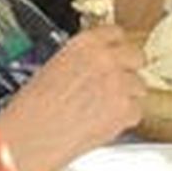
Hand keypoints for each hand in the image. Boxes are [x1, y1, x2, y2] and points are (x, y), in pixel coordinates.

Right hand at [0, 24, 144, 170]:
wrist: (31, 137)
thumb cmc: (34, 108)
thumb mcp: (55, 66)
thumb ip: (83, 59)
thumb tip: (97, 62)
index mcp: (86, 43)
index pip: (116, 33)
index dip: (117, 47)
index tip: (117, 54)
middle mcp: (106, 59)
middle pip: (137, 57)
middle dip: (128, 70)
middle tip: (115, 84)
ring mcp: (119, 84)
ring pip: (139, 86)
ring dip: (127, 96)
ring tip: (103, 109)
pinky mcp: (125, 110)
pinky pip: (137, 111)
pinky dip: (125, 119)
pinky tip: (104, 123)